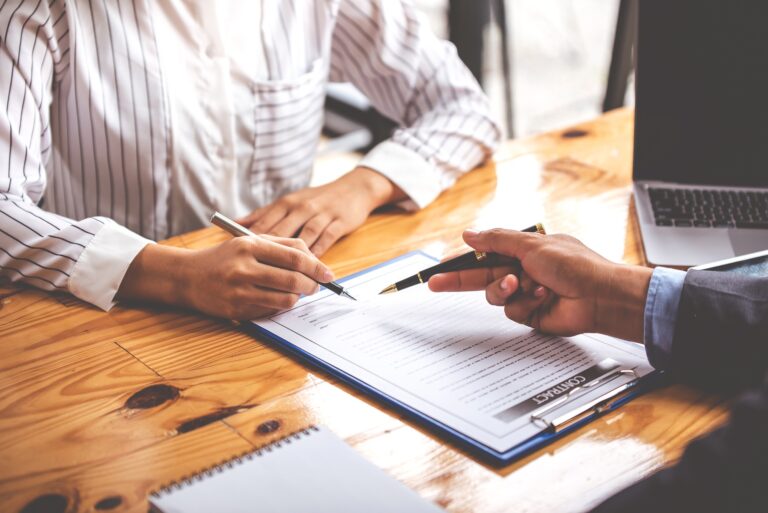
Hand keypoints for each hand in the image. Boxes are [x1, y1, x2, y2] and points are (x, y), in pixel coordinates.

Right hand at [118, 235, 333, 319]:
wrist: (188, 277)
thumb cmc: (226, 257)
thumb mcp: (250, 242)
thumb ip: (283, 245)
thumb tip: (315, 260)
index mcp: (249, 246)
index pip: (294, 258)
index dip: (317, 267)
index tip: (329, 274)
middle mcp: (244, 269)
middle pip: (293, 280)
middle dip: (312, 285)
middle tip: (315, 286)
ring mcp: (239, 292)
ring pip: (286, 300)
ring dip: (298, 298)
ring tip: (297, 292)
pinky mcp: (237, 311)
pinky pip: (271, 311)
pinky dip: (280, 306)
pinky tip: (276, 298)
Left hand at [237, 167, 404, 255]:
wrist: (354, 189)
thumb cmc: (317, 199)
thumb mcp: (290, 201)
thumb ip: (264, 214)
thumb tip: (235, 224)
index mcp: (287, 203)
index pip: (265, 222)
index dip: (251, 240)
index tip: (240, 257)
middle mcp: (301, 207)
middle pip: (282, 231)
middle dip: (269, 251)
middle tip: (257, 270)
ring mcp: (321, 214)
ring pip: (304, 236)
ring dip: (295, 255)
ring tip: (284, 274)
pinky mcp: (338, 222)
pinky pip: (326, 239)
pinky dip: (317, 252)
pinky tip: (309, 267)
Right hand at [428, 229, 652, 341]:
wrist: (600, 297)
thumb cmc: (575, 265)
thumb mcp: (532, 244)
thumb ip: (497, 240)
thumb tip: (470, 234)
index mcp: (523, 250)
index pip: (484, 253)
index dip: (462, 260)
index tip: (440, 265)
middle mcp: (522, 270)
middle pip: (481, 276)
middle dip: (458, 279)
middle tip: (434, 283)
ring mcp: (525, 292)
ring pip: (495, 295)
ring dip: (505, 289)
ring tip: (521, 283)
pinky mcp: (531, 313)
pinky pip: (512, 311)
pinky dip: (525, 303)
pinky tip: (543, 296)